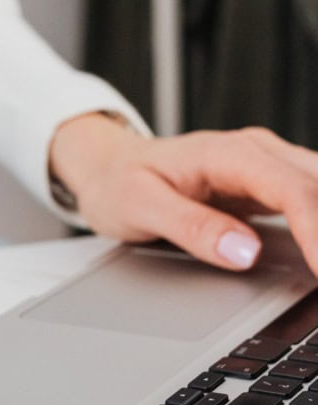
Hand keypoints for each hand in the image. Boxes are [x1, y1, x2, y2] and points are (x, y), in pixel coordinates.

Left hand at [49, 113, 317, 274]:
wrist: (108, 167)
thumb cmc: (119, 183)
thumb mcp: (140, 206)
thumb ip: (192, 227)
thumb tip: (244, 252)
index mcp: (228, 154)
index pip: (293, 192)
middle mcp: (257, 153)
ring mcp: (268, 166)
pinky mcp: (270, 185)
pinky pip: (313, 200)